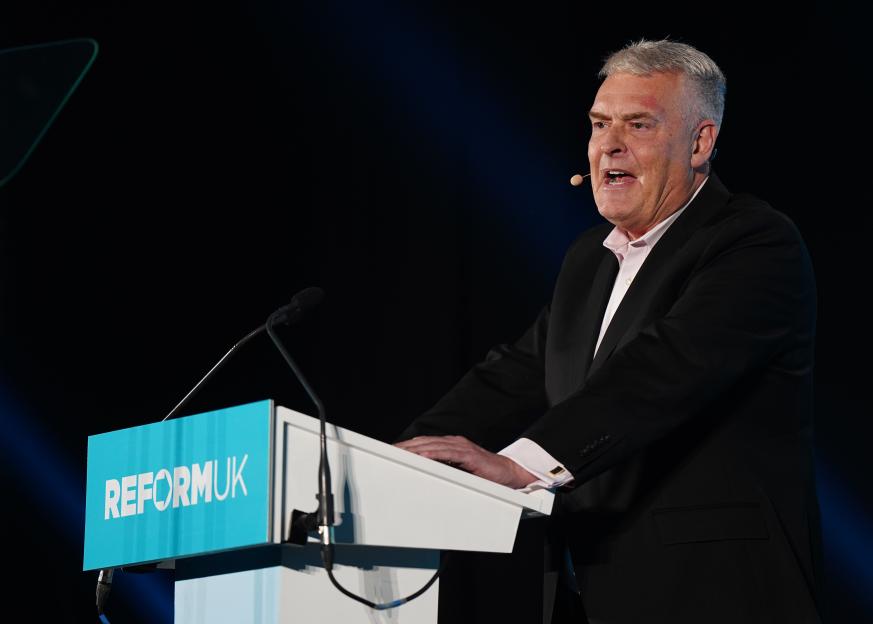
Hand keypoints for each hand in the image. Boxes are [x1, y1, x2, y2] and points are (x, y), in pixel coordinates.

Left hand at [395, 435, 536, 488]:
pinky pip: (448, 453)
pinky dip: (434, 454)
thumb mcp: (459, 471)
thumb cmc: (483, 474)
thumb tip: (424, 476)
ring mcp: (462, 446)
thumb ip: (444, 469)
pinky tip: (422, 457)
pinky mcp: (469, 454)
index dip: (407, 446)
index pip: (424, 444)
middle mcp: (454, 442)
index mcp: (450, 445)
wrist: (507, 473)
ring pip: (433, 446)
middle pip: (424, 443)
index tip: (391, 450)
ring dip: (415, 450)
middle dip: (405, 447)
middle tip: (388, 451)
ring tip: (399, 453)